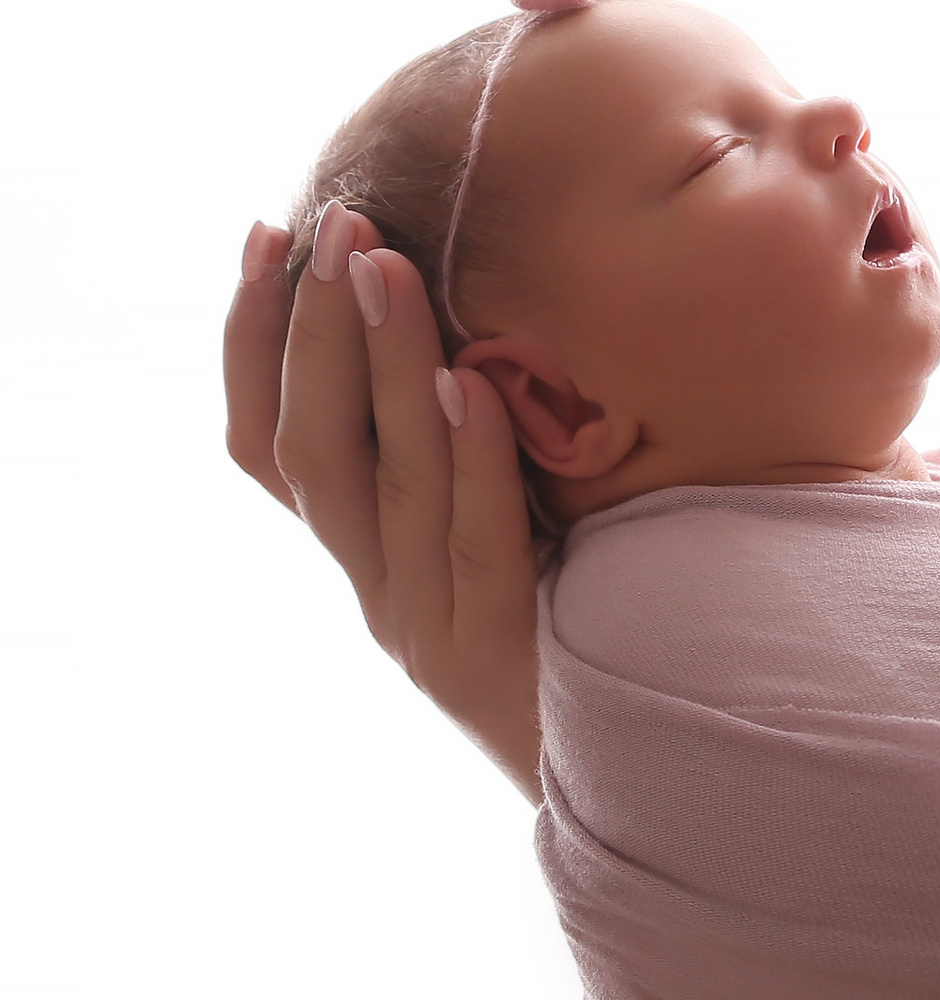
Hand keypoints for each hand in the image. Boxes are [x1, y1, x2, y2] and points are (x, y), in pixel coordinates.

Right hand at [224, 207, 542, 797]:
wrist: (629, 774)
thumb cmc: (580, 629)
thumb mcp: (506, 536)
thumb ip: (477, 456)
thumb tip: (486, 318)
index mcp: (365, 558)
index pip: (269, 445)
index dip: (250, 343)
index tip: (263, 236)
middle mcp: (378, 587)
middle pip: (313, 446)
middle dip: (315, 328)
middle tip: (335, 226)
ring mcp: (431, 621)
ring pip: (381, 481)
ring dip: (384, 364)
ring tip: (386, 267)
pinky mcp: (502, 645)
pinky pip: (474, 539)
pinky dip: (467, 459)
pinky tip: (470, 386)